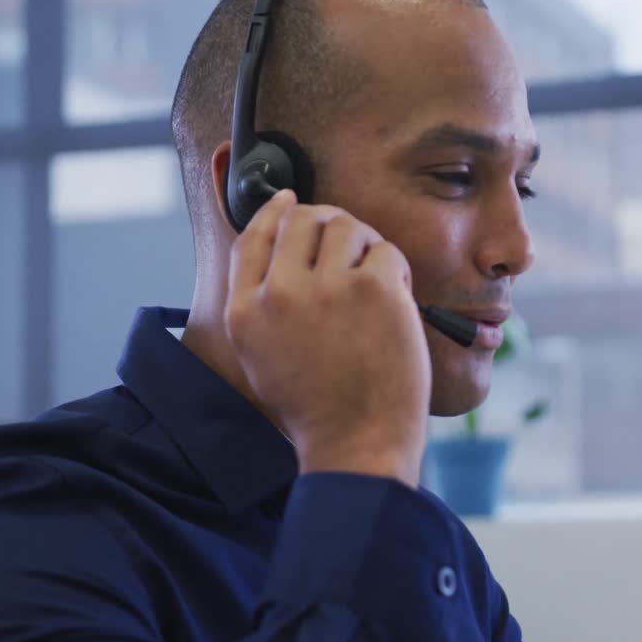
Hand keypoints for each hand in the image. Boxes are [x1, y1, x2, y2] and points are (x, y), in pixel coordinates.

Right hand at [224, 190, 431, 486]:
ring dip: (365, 245)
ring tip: (374, 280)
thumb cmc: (316, 407)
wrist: (357, 441)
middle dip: (329, 224)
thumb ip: (261, 300)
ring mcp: (328, 288)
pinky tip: (394, 303)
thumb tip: (277, 243)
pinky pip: (386, 252)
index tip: (289, 200)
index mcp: (246, 311)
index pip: (254, 235)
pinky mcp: (374, 289)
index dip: (274, 210)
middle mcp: (280, 293)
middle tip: (351, 246)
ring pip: (347, 227)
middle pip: (302, 220)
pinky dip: (395, 271)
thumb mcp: (261, 355)